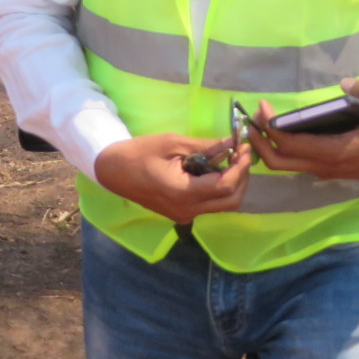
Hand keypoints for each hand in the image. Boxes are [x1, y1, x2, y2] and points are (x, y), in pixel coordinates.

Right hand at [93, 134, 251, 223]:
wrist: (112, 171)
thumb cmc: (139, 153)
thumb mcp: (173, 143)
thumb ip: (206, 146)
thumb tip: (233, 143)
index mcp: (183, 193)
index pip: (225, 185)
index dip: (241, 167)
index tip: (246, 148)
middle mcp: (187, 210)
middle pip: (230, 201)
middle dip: (242, 178)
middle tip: (242, 155)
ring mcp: (184, 215)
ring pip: (222, 206)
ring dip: (232, 184)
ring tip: (231, 160)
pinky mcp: (182, 214)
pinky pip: (209, 205)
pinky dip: (218, 189)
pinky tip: (214, 170)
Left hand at [249, 79, 358, 183]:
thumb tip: (345, 83)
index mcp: (335, 152)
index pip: (290, 145)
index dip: (270, 127)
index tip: (263, 106)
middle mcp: (324, 165)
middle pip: (276, 161)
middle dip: (258, 140)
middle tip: (253, 116)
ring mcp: (324, 170)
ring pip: (283, 165)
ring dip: (266, 145)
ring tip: (260, 121)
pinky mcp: (326, 168)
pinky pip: (294, 162)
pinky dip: (279, 148)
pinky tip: (279, 128)